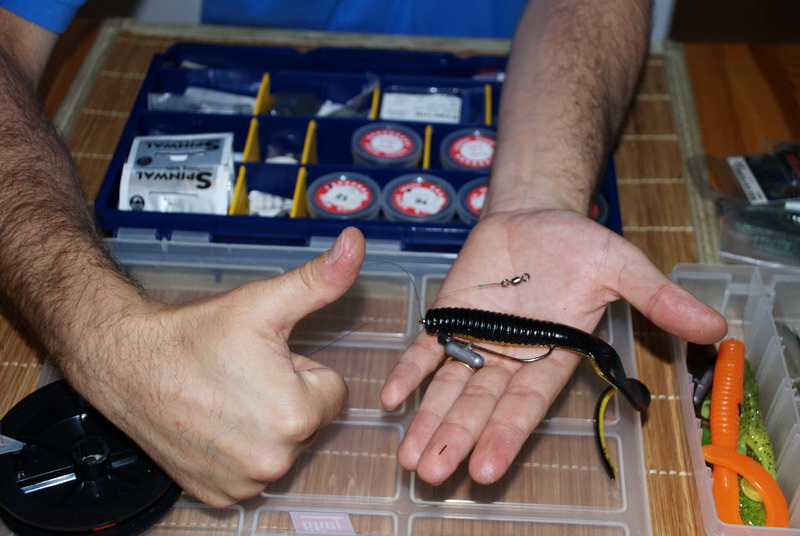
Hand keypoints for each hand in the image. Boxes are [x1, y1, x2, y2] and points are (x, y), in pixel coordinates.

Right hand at [65, 227, 365, 506]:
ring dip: (265, 425)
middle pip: (309, 421)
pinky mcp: (220, 495)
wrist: (128, 366)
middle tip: (244, 377)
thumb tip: (355, 243)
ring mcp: (244, 483)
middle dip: (286, 397)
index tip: (267, 361)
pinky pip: (253, 471)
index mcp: (296, 416)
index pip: (334, 391)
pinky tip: (214, 426)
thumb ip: (320, 279)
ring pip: (282, 446)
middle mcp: (273, 460)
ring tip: (227, 399)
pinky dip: (239, 450)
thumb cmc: (195, 336)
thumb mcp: (264, 303)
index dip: (302, 369)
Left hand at [380, 209, 725, 484]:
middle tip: (433, 475)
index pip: (527, 405)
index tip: (487, 468)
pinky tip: (390, 398)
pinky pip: (426, 349)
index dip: (507, 434)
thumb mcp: (622, 267)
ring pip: (448, 388)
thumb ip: (657, 299)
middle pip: (480, 406)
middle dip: (457, 439)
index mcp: (552, 356)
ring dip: (428, 420)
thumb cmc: (580, 244)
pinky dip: (408, 371)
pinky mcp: (448, 316)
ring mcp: (476, 339)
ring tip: (408, 458)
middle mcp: (510, 359)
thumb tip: (716, 328)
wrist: (536, 214)